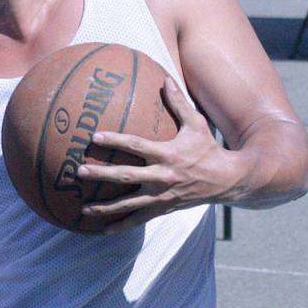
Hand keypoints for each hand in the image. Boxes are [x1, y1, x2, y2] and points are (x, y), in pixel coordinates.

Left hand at [77, 77, 239, 232]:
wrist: (228, 179)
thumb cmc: (208, 148)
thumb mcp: (197, 123)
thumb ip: (178, 102)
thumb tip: (165, 78)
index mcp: (166, 154)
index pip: (136, 145)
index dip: (115, 140)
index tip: (94, 136)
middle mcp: (161, 176)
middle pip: (126, 176)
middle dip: (102, 175)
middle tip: (79, 172)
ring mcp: (161, 195)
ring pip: (128, 203)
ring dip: (105, 207)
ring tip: (83, 209)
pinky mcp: (163, 209)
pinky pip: (139, 219)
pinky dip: (121, 225)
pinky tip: (103, 230)